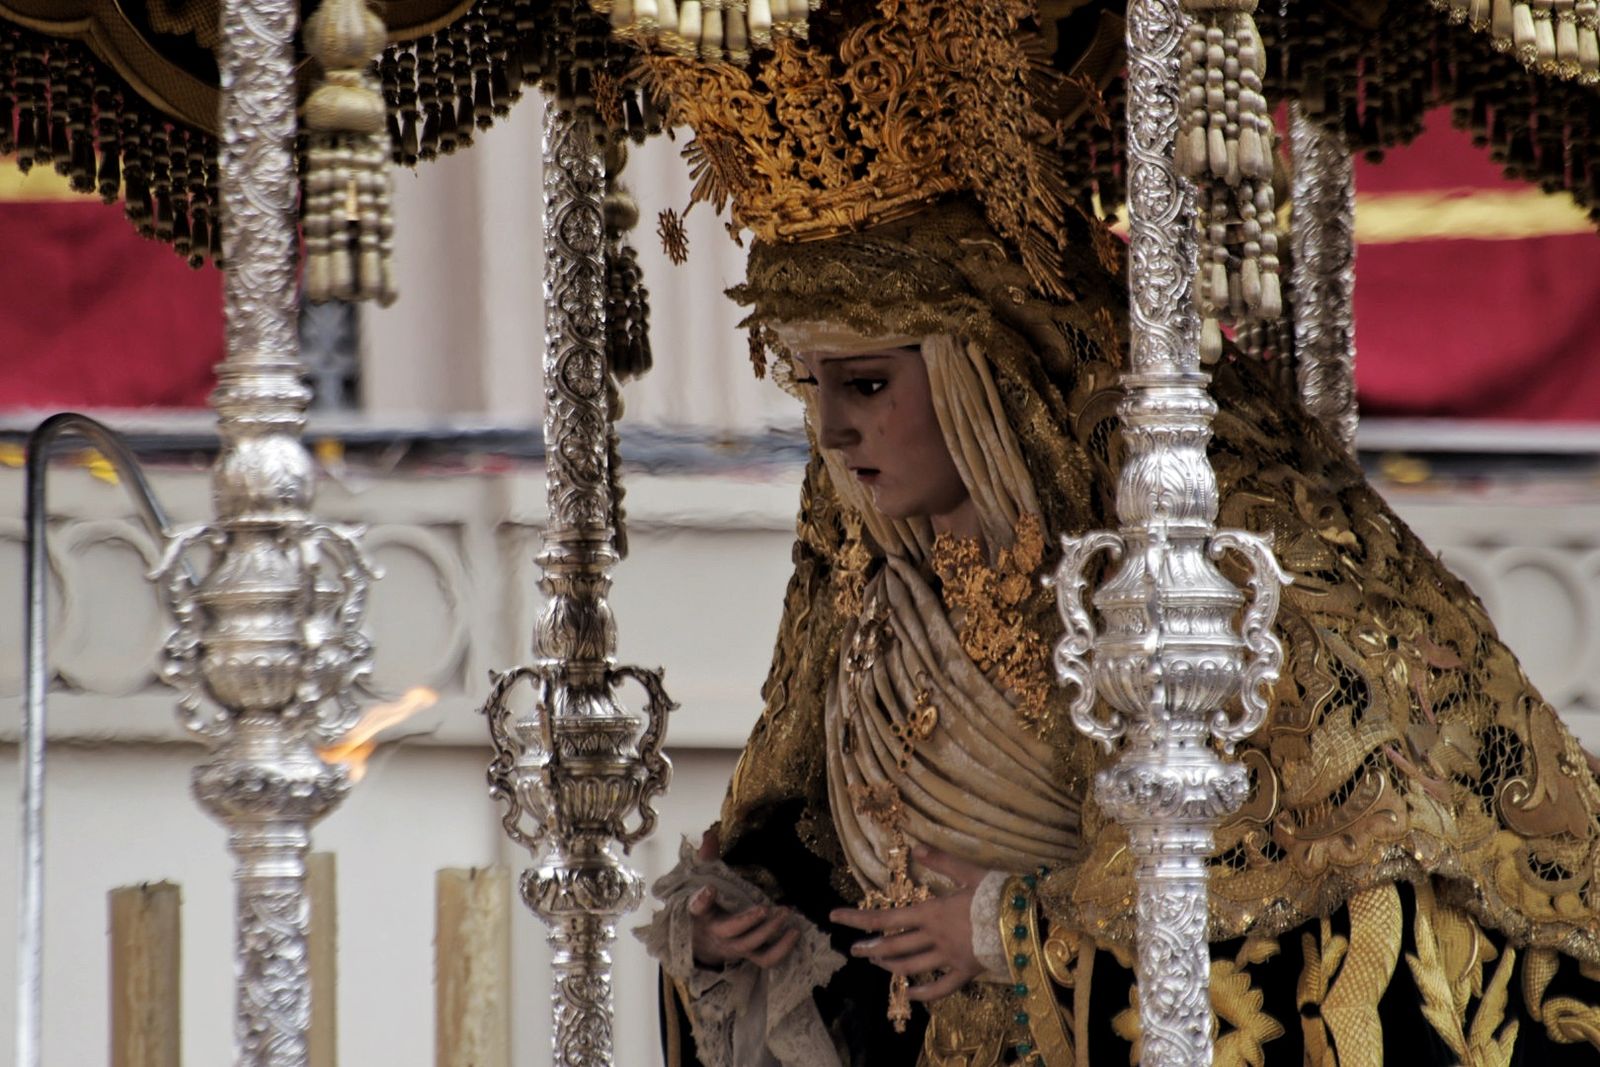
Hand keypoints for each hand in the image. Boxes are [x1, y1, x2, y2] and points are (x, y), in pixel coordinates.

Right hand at [688, 826, 799, 968]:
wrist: (702, 942)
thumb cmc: (705, 907)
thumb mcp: (701, 882)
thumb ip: (707, 858)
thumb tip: (710, 832)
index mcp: (701, 913)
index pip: (696, 907)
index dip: (702, 901)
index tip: (709, 889)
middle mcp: (716, 933)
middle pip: (730, 930)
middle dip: (749, 920)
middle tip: (767, 907)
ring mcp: (733, 947)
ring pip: (750, 945)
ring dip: (769, 931)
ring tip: (786, 912)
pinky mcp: (749, 955)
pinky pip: (766, 959)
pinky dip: (782, 949)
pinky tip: (795, 932)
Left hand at [829, 847, 987, 1002]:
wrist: (1027, 923)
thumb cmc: (998, 894)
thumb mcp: (969, 871)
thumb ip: (940, 861)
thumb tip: (915, 849)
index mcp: (931, 912)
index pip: (886, 917)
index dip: (858, 919)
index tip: (835, 918)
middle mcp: (934, 938)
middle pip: (893, 946)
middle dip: (869, 948)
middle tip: (852, 950)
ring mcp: (948, 958)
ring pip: (911, 967)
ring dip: (889, 966)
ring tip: (875, 963)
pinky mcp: (965, 973)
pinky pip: (939, 988)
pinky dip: (922, 993)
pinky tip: (910, 994)